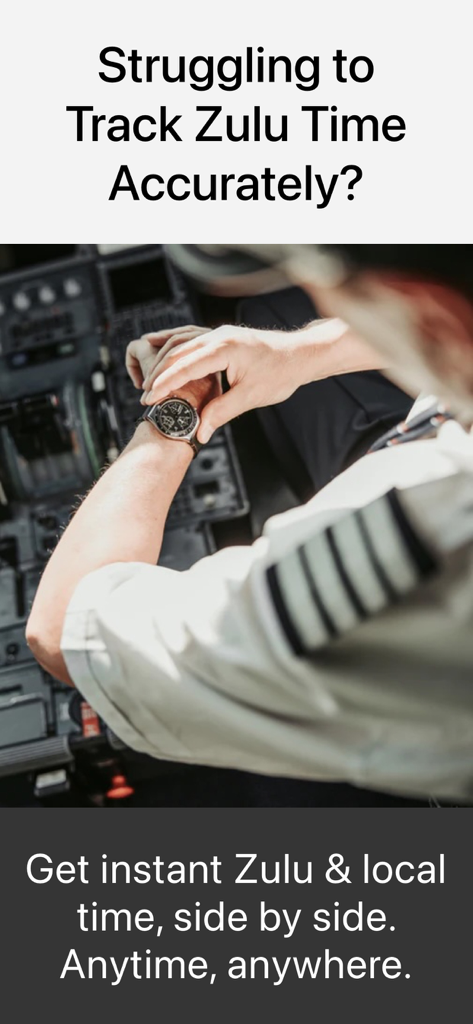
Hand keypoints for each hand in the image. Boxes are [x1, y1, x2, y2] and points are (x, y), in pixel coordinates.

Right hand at [135, 322, 346, 442]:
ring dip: (163, 361)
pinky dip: (172, 344)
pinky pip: (189, 337)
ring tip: (148, 382)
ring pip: (181, 343)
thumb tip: (200, 432)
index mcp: (225, 349)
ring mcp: (218, 333)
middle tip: (145, 398)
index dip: (165, 383)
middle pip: (178, 353)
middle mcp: (218, 336)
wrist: (299, 355)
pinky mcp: (220, 337)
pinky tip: (157, 347)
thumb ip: (222, 412)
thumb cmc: (280, 374)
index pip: (186, 366)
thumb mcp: (250, 397)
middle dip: (159, 375)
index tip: (150, 398)